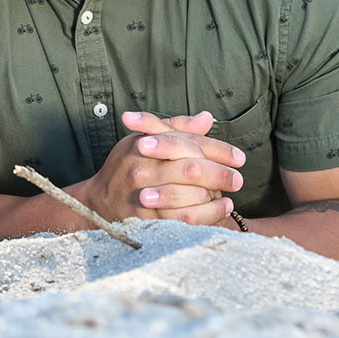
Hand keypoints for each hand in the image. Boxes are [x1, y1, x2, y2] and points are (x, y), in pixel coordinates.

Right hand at [75, 110, 244, 226]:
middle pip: (192, 169)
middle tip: (238, 179)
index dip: (218, 150)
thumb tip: (207, 118)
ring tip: (229, 198)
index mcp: (143, 146)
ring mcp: (144, 196)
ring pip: (192, 196)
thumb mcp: (143, 140)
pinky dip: (209, 214)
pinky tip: (219, 209)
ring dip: (216, 197)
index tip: (239, 158)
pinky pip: (187, 219)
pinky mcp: (149, 220)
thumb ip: (176, 129)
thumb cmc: (126, 167)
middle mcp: (142, 170)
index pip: (188, 143)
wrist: (100, 202)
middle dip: (221, 174)